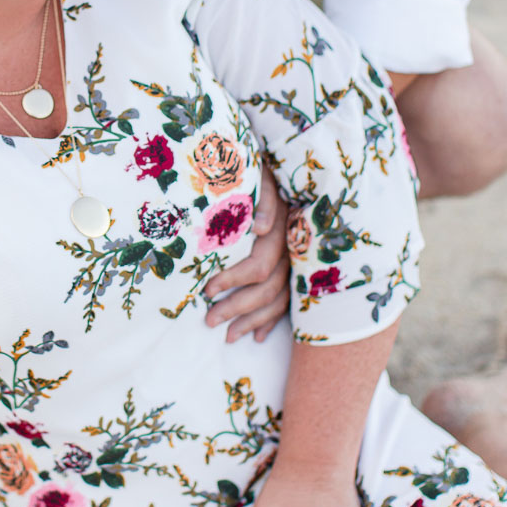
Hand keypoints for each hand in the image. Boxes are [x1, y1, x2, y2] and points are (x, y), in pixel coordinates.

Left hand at [203, 163, 288, 342]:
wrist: (294, 169)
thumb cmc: (268, 173)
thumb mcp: (263, 178)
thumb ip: (263, 199)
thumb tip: (259, 227)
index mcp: (284, 232)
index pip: (259, 267)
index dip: (233, 280)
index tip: (207, 289)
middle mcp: (294, 253)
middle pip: (268, 290)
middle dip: (237, 308)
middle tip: (209, 320)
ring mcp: (299, 263)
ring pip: (279, 301)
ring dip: (252, 321)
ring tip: (228, 337)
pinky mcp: (299, 270)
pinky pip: (289, 303)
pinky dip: (272, 321)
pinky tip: (257, 337)